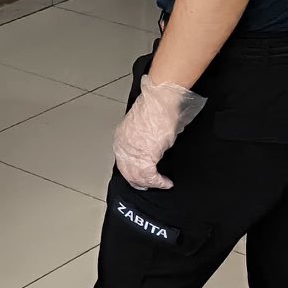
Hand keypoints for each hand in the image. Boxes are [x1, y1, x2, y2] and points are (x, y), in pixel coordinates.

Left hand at [112, 75, 205, 189]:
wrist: (159, 102)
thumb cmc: (155, 108)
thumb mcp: (143, 127)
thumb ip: (143, 140)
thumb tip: (151, 148)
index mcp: (121, 138)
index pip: (123, 162)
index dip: (132, 171)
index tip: (141, 176)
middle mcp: (123, 147)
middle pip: (128, 172)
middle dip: (139, 181)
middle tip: (149, 185)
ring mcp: (132, 154)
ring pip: (138, 177)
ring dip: (151, 183)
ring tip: (161, 183)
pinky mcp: (145, 158)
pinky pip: (150, 177)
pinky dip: (159, 182)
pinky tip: (166, 182)